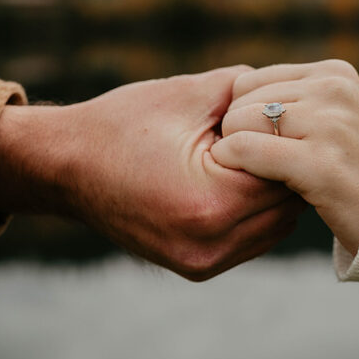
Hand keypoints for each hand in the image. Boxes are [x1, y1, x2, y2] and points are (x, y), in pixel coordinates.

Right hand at [0, 66, 304, 280]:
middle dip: (286, 165)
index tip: (288, 113)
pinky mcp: (197, 267)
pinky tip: (242, 178)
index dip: (288, 136)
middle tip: (282, 131)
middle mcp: (210, 243)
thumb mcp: (191, 94)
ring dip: (274, 191)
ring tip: (260, 154)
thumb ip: (251, 90)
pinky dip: (256, 211)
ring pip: (276, 225)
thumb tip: (294, 92)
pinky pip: (253, 239)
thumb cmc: (123, 123)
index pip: (286, 170)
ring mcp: (203, 262)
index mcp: (211, 202)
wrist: (64, 165)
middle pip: (287, 203)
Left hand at [211, 60, 358, 254]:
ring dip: (235, 151)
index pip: (249, 81)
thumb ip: (294, 98)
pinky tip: (244, 180)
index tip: (257, 144)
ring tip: (259, 173)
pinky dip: (234, 162)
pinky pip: (247, 149)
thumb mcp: (334, 116)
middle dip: (237, 133)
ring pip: (240, 122)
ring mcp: (330, 126)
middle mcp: (334, 91)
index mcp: (335, 74)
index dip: (241, 115)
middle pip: (242, 101)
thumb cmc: (354, 169)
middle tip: (257, 164)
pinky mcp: (321, 164)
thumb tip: (235, 90)